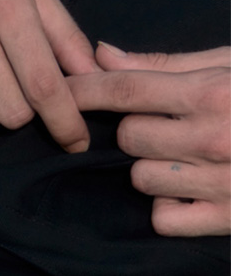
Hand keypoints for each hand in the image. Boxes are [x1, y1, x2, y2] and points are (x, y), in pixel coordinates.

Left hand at [90, 44, 230, 234]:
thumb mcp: (228, 66)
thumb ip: (166, 64)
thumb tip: (103, 56)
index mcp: (213, 93)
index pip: (128, 90)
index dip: (85, 89)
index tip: (61, 89)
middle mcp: (213, 138)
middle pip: (129, 136)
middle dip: (136, 128)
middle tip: (166, 125)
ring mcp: (219, 183)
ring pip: (141, 177)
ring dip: (151, 167)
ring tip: (182, 158)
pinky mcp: (226, 218)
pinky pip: (164, 219)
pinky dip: (168, 207)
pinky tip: (187, 192)